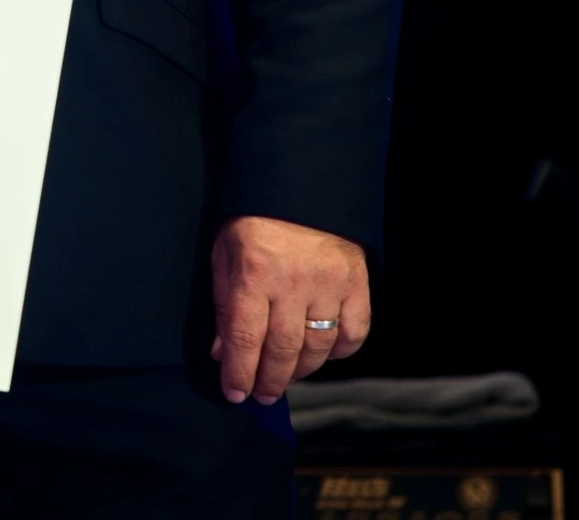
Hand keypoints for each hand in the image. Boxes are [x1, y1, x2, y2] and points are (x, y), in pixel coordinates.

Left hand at [209, 214, 369, 403]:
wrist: (301, 183)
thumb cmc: (253, 220)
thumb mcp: (224, 254)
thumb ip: (223, 303)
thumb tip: (221, 352)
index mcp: (253, 273)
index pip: (244, 338)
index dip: (238, 372)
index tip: (234, 395)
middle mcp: (293, 282)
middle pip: (282, 350)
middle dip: (269, 381)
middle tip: (262, 396)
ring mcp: (329, 284)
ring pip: (318, 347)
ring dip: (300, 371)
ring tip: (286, 377)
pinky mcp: (357, 283)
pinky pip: (354, 332)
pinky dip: (339, 352)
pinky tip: (323, 354)